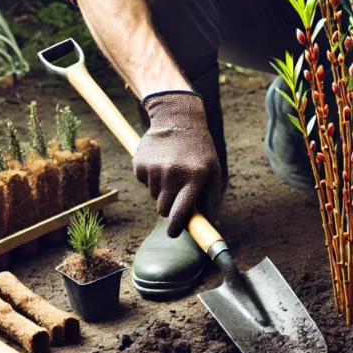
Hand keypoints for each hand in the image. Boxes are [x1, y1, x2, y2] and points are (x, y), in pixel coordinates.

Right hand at [136, 91, 222, 236]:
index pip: (181, 211)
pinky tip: (160, 162)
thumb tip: (210, 224)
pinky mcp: (139, 163)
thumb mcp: (213, 170)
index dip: (176, 227)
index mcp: (195, 177)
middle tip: (176, 193)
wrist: (177, 118)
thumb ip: (211, 198)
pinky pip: (143, 183)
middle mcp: (173, 173)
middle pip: (163, 209)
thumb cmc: (199, 149)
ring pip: (153, 196)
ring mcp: (154, 168)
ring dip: (161, 190)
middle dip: (168, 207)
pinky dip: (150, 178)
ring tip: (171, 170)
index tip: (173, 234)